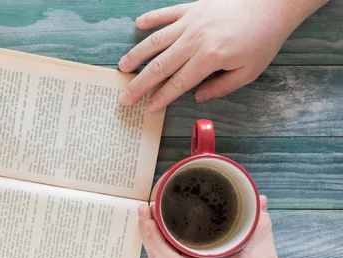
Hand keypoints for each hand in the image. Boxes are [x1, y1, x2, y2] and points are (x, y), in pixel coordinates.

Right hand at [119, 0, 326, 109]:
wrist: (273, 2)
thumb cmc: (264, 38)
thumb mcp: (250, 71)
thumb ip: (222, 87)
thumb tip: (198, 97)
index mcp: (210, 58)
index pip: (178, 83)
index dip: (161, 97)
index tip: (148, 108)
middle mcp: (195, 39)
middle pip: (160, 66)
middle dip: (140, 85)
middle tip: (125, 98)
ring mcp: (191, 21)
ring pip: (156, 41)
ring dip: (137, 55)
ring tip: (123, 67)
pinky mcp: (193, 7)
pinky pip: (167, 14)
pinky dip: (151, 18)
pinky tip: (138, 25)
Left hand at [138, 196, 295, 257]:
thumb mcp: (263, 257)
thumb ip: (260, 227)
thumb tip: (258, 200)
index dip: (153, 237)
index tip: (146, 216)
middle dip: (147, 234)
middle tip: (144, 208)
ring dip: (153, 242)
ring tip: (150, 219)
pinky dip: (163, 251)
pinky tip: (164, 238)